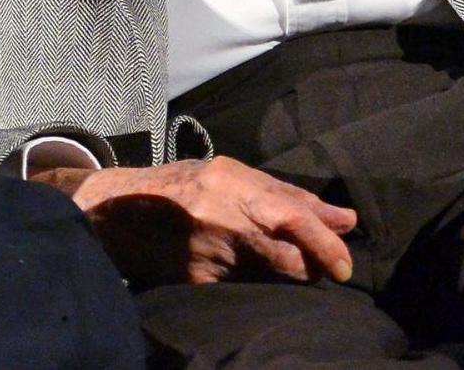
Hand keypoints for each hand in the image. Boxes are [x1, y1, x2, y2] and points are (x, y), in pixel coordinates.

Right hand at [35, 156, 356, 286]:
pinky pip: (244, 288)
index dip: (325, 244)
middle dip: (314, 267)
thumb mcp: (235, 175)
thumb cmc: (184, 184)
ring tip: (291, 260)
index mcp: (237, 189)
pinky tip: (252, 269)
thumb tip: (345, 219)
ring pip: (270, 277)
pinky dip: (258, 281)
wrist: (118, 212)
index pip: (294, 219)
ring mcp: (210, 258)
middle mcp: (225, 225)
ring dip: (289, 273)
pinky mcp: (198, 284)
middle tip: (327, 265)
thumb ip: (291, 196)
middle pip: (288, 260)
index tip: (345, 264)